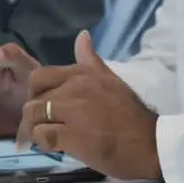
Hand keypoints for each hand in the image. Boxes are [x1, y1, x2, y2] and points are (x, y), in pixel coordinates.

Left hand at [17, 31, 161, 181]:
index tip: (43, 106)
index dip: (36, 93)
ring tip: (46, 139)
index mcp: (83, 74)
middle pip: (34, 97)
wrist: (151, 144)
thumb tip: (82, 35)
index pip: (40, 76)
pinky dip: (43, 143)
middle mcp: (75, 88)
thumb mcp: (112, 80)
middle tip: (41, 126)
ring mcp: (72, 111)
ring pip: (33, 115)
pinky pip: (41, 135)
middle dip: (32, 114)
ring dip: (34, 130)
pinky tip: (55, 147)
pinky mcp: (72, 135)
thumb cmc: (131, 116)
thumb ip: (91, 61)